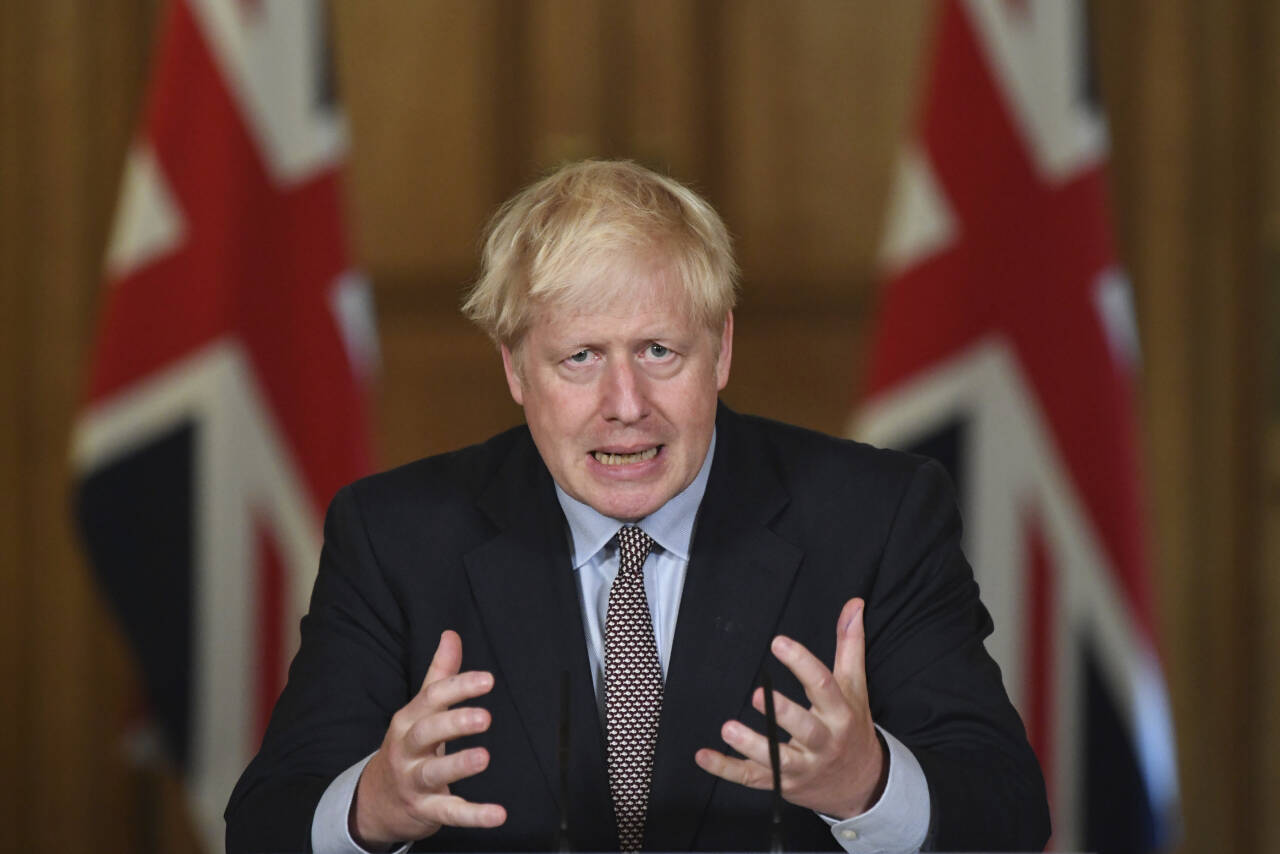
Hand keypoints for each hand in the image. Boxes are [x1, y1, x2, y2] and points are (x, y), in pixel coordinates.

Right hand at [351, 630, 506, 847]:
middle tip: (484, 717)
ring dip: (458, 765)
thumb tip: (451, 635)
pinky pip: (449, 812)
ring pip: (434, 772)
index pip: (432, 698)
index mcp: (409, 720)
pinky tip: (497, 814)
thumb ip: (439, 674)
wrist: (376, 800)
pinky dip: (473, 815)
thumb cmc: (408, 747)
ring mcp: (414, 780)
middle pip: (427, 732)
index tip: (488, 679)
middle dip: (454, 723)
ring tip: (484, 757)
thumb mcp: (419, 710)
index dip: (459, 687)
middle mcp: (408, 749)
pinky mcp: (425, 809)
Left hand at [694, 598, 887, 818]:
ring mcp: (802, 768)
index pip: (824, 687)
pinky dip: (726, 769)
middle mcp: (824, 743)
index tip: (779, 643)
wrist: (861, 785)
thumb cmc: (852, 727)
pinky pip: (752, 778)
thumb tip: (854, 603)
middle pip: (806, 729)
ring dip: (752, 746)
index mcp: (840, 714)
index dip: (802, 664)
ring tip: (728, 728)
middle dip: (783, 714)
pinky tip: (703, 756)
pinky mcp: (782, 784)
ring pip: (778, 760)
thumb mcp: (855, 688)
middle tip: (758, 694)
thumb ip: (850, 645)